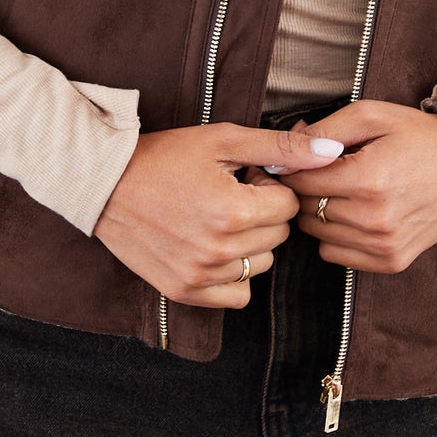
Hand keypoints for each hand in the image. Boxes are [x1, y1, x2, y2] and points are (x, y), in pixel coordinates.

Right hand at [92, 122, 346, 307]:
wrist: (104, 183)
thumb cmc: (164, 156)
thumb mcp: (223, 140)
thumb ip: (281, 147)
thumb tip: (332, 151)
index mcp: (232, 210)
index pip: (289, 206)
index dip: (270, 187)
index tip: (243, 177)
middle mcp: (219, 250)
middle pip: (278, 236)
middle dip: (262, 212)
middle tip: (228, 193)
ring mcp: (201, 276)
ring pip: (261, 264)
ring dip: (250, 242)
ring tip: (216, 217)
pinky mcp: (185, 292)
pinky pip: (238, 295)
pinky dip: (234, 275)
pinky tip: (213, 247)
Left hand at [246, 100, 436, 271]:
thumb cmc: (416, 135)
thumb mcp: (370, 115)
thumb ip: (322, 132)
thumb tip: (280, 153)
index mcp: (368, 179)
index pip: (301, 182)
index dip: (293, 167)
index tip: (298, 159)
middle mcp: (375, 219)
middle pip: (307, 210)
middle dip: (305, 189)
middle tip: (320, 172)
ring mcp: (385, 245)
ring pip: (317, 235)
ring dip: (319, 213)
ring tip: (339, 191)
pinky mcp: (391, 261)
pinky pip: (336, 255)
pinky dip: (336, 236)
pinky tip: (353, 213)